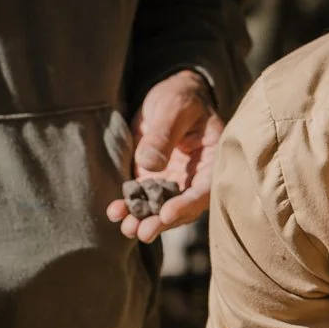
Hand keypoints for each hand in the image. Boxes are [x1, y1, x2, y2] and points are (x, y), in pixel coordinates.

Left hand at [106, 69, 221, 242]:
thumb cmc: (179, 97)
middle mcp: (196, 177)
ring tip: (127, 228)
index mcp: (213, 160)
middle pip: (183, 206)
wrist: (168, 95)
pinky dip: (130, 208)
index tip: (168, 214)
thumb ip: (163, 134)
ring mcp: (174, 181)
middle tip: (143, 232)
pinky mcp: (153, 181)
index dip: (188, 204)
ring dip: (144, 220)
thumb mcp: (174, 108)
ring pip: (162, 208)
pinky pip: (143, 199)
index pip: (206, 188)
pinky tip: (115, 212)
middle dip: (163, 221)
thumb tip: (149, 165)